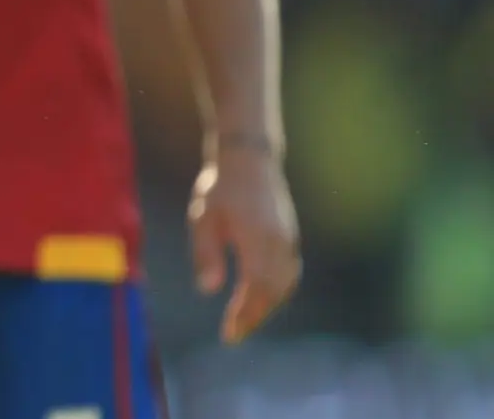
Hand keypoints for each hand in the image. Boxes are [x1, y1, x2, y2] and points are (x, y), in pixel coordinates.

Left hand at [190, 144, 301, 343]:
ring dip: (267, 307)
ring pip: (285, 286)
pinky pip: (289, 274)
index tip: (229, 334)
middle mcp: (280, 244)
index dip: (245, 315)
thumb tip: (208, 290)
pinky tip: (261, 299)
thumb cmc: (219, 187)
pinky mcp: (291, 238)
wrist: (249, 158)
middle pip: (273, 293)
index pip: (256, 289)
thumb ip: (206, 253)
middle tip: (234, 334)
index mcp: (258, 240)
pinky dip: (277, 292)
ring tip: (244, 322)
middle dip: (254, 317)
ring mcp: (289, 241)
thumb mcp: (202, 217)